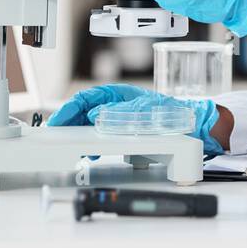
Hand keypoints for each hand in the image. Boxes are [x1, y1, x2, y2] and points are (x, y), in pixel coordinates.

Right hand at [46, 83, 225, 156]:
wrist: (189, 125)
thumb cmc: (169, 113)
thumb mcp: (143, 111)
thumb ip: (119, 113)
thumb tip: (95, 115)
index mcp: (117, 94)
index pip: (85, 99)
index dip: (69, 110)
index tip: (58, 122)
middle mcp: (114, 104)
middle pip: (83, 112)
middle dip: (68, 124)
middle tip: (56, 137)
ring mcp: (116, 117)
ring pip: (89, 125)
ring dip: (77, 135)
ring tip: (70, 147)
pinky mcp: (121, 131)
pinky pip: (100, 136)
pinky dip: (91, 144)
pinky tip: (90, 154)